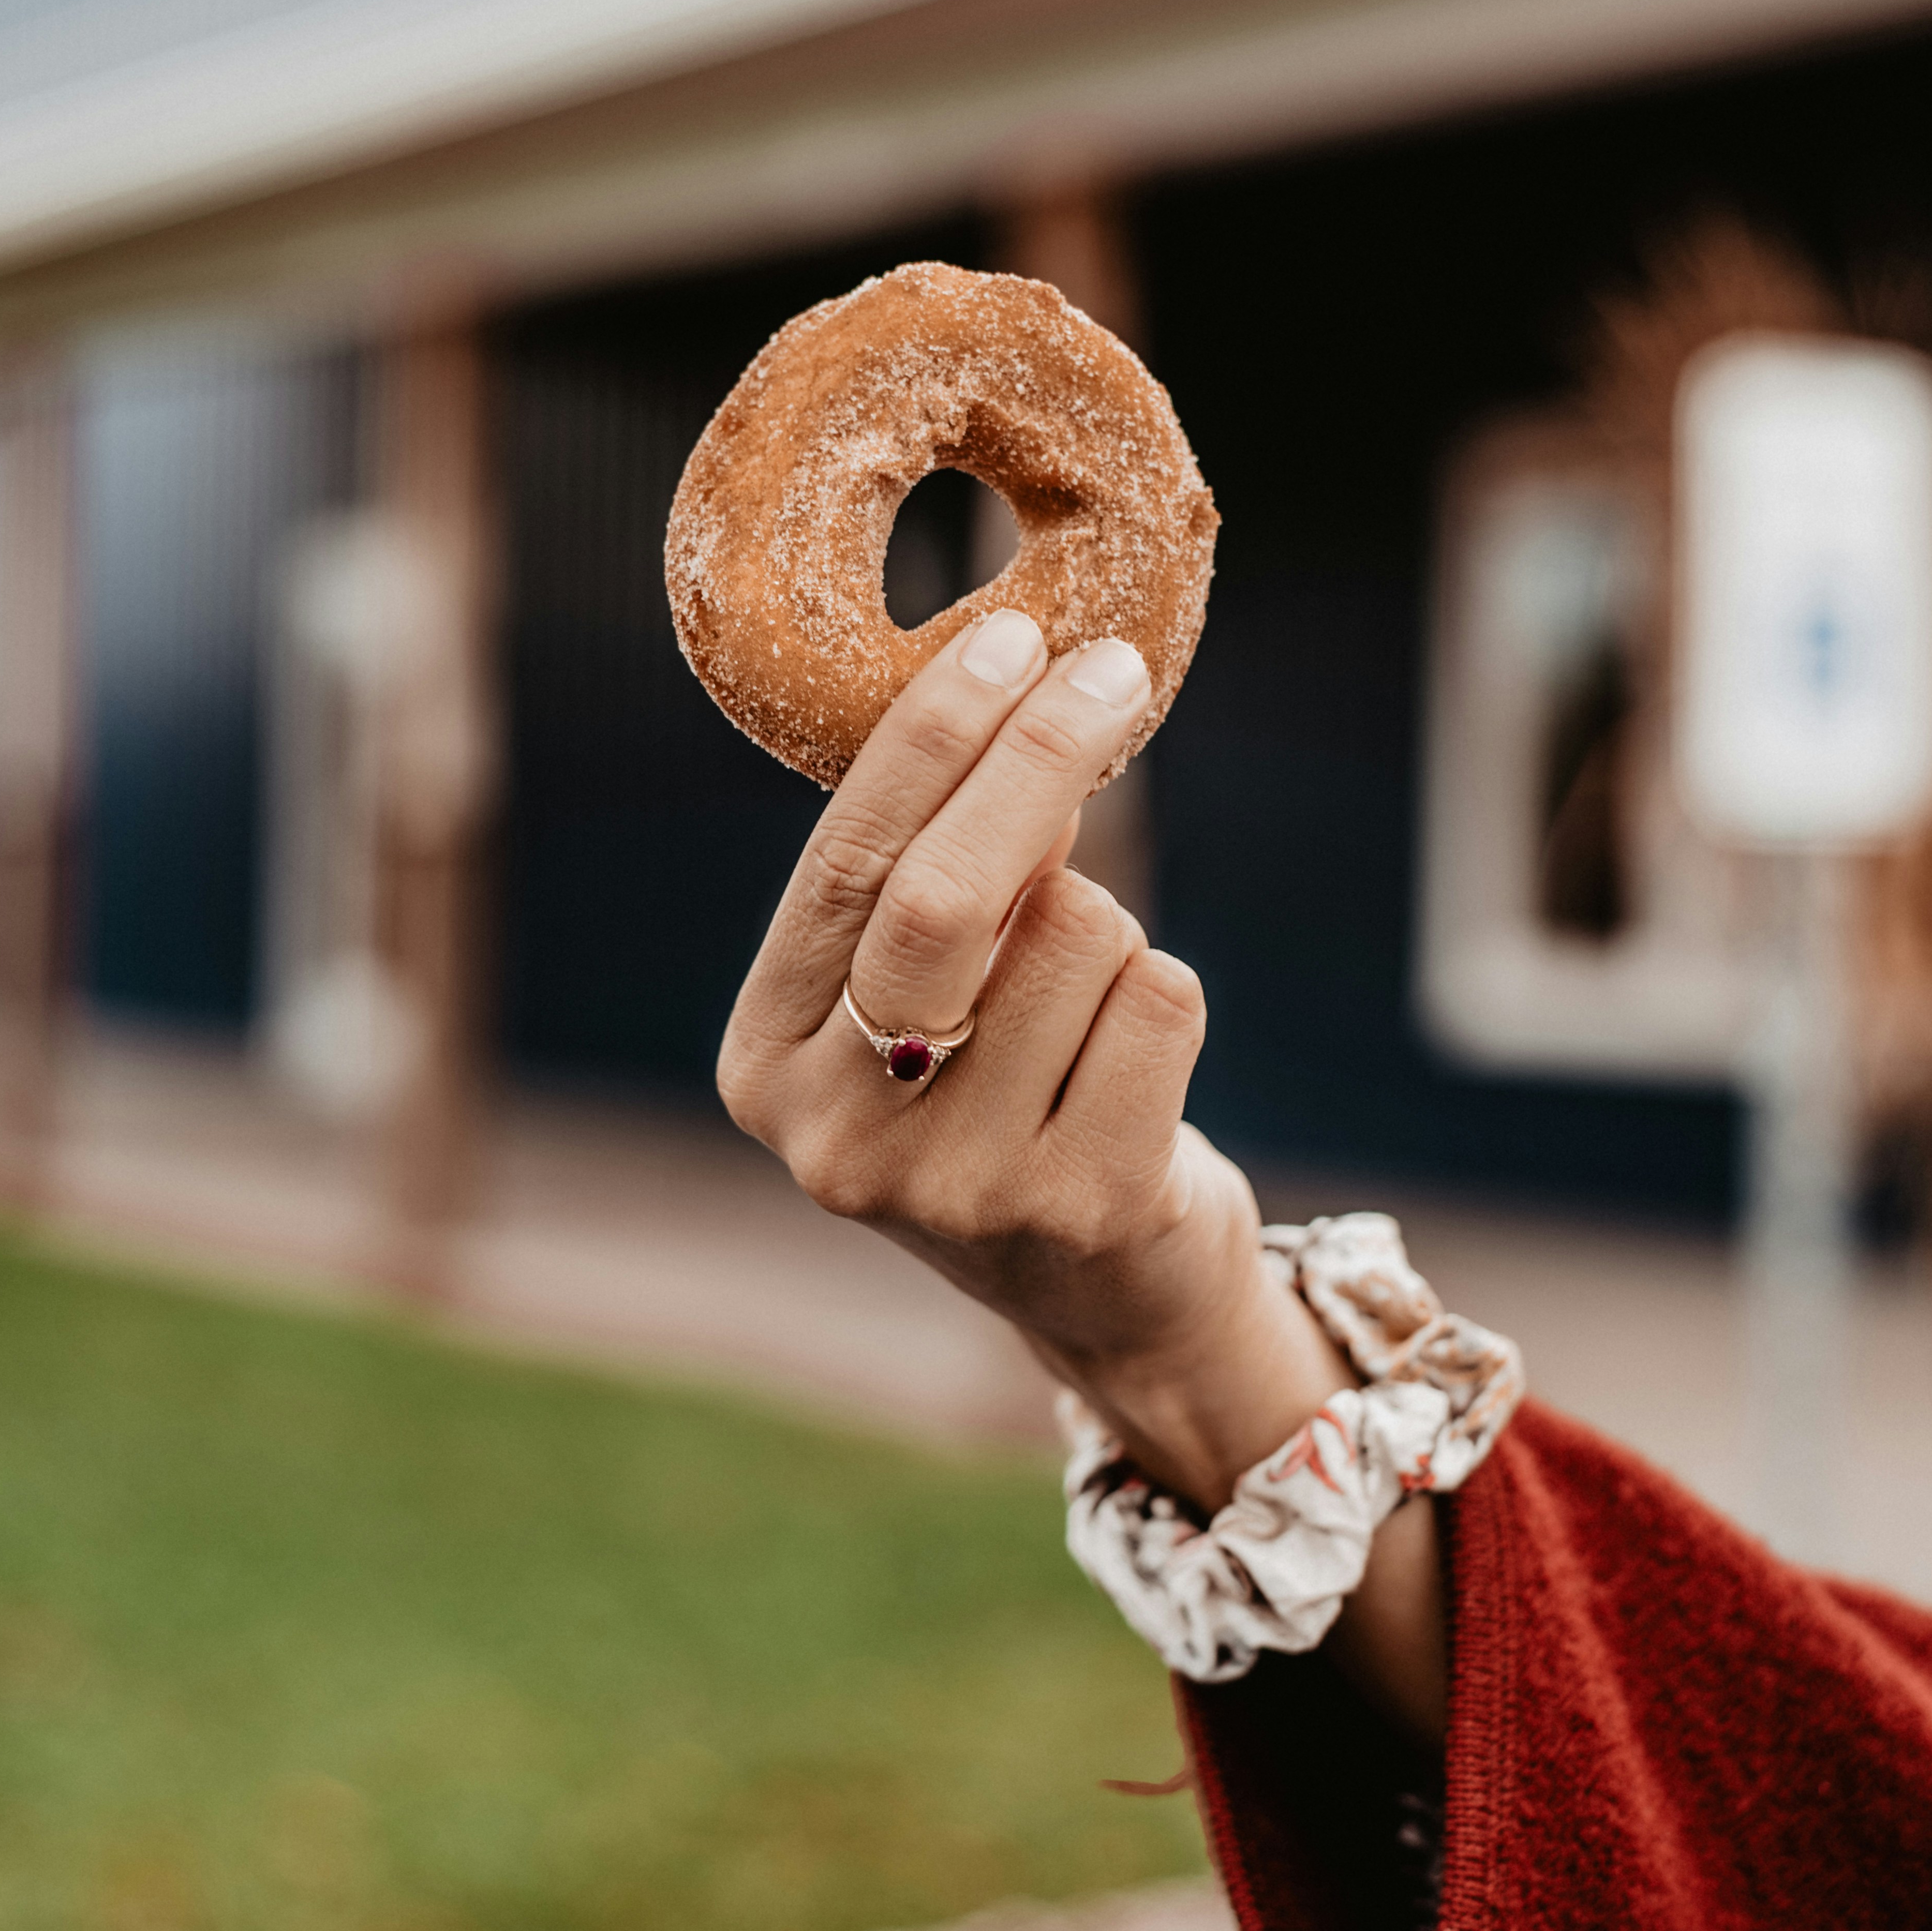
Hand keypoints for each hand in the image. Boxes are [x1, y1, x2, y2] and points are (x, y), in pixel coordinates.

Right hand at [717, 610, 1343, 1511]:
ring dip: (1110, 921)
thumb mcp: (926, 996)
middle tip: (1108, 670)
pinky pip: (1160, 999)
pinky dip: (1164, 992)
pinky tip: (1132, 1063)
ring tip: (1086, 999)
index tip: (1005, 639)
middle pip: (945, 897)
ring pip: (1079, 933)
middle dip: (1036, 760)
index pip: (843, 862)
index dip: (929, 739)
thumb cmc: (1006, 1089)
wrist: (1104, 1290)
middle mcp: (839, 1139)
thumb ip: (936, 881)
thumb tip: (1022, 696)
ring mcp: (959, 1186)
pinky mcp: (1083, 1205)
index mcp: (767, 1065)